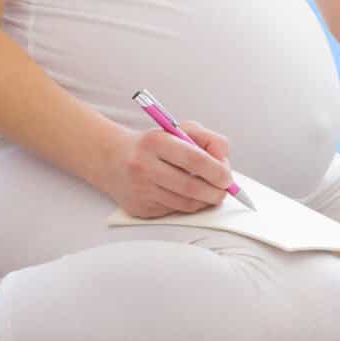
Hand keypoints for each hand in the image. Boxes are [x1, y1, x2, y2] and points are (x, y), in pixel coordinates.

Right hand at [96, 121, 234, 218]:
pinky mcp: (139, 208)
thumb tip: (225, 161)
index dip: (217, 171)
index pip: (194, 159)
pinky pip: (174, 211)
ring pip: (186, 203)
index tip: (228, 178)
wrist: (111, 159)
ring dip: (204, 200)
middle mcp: (144, 166)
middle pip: (191, 187)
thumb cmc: (154, 144)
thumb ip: (209, 140)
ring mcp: (139, 190)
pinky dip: (187, 205)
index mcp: (156, 141)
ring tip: (208, 191)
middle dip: (216, 192)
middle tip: (224, 190)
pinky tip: (184, 194)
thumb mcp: (180, 130)